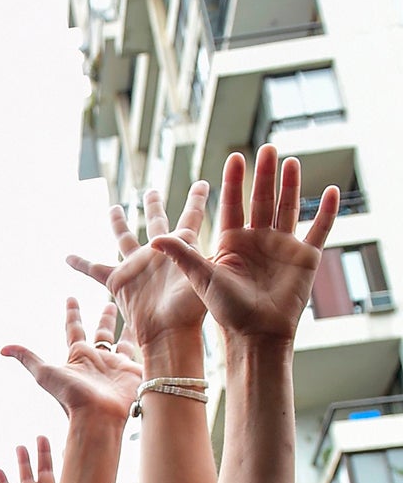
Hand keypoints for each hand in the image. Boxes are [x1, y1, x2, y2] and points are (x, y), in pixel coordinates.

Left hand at [1, 298, 141, 422]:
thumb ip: (27, 358)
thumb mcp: (44, 374)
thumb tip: (2, 348)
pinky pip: (141, 351)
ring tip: (133, 312)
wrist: (98, 415)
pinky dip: (146, 341)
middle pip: (101, 332)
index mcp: (77, 356)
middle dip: (105, 316)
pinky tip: (156, 330)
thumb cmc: (70, 396)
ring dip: (126, 327)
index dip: (72, 313)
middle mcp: (98, 359)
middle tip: (109, 299)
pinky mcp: (134, 370)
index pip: (74, 328)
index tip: (71, 297)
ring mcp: (117, 365)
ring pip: (122, 340)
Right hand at [70, 182, 209, 353]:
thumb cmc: (190, 308)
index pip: (191, 216)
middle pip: (155, 221)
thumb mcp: (197, 272)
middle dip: (152, 206)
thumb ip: (182, 251)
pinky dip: (80, 264)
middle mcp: (158, 253)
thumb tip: (160, 238)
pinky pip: (94, 269)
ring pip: (124, 238)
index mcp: (182, 247)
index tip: (202, 183)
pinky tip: (67, 257)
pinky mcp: (118, 282)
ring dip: (118, 223)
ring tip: (114, 209)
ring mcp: (137, 266)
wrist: (169, 332)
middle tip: (150, 192)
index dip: (197, 200)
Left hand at [152, 147, 337, 345]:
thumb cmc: (226, 310)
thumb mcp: (202, 278)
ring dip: (291, 185)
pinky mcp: (305, 256)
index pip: (233, 204)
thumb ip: (182, 254)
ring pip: (289, 207)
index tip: (234, 157)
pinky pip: (320, 229)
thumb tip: (153, 238)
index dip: (234, 181)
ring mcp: (283, 246)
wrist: (256, 334)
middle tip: (266, 147)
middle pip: (262, 200)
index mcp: (232, 242)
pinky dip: (327, 211)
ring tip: (290, 160)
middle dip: (263, 175)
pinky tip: (331, 191)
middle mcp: (258, 240)